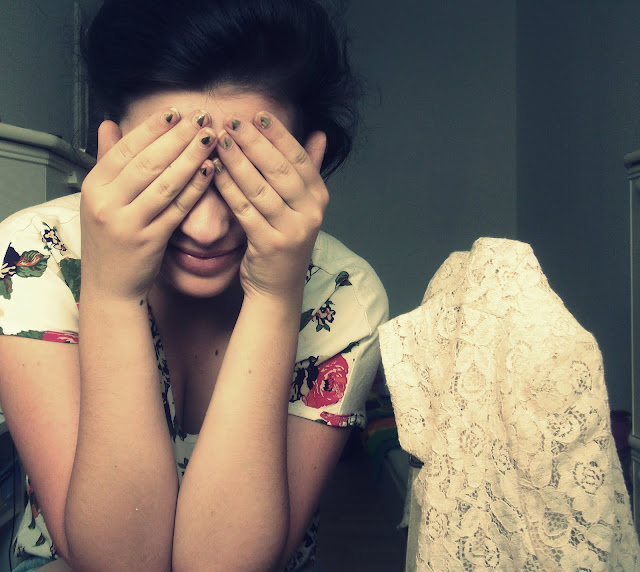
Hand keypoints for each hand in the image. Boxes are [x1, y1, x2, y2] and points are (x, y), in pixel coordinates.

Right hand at [80, 109, 217, 300]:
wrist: (109, 286)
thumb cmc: (109, 238)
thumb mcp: (99, 198)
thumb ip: (107, 160)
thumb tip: (109, 123)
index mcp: (94, 186)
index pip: (126, 148)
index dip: (153, 128)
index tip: (177, 112)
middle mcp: (106, 203)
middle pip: (148, 162)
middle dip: (178, 137)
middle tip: (202, 118)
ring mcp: (127, 223)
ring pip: (165, 183)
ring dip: (191, 157)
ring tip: (211, 138)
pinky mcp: (149, 241)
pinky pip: (177, 208)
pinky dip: (195, 187)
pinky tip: (211, 170)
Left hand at [213, 111, 327, 300]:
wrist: (278, 286)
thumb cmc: (284, 238)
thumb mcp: (302, 205)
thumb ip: (308, 170)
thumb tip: (319, 134)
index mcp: (319, 197)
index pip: (299, 158)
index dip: (279, 135)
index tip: (258, 115)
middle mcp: (311, 213)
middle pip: (278, 169)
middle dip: (253, 142)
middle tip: (231, 121)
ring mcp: (292, 230)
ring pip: (259, 187)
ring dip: (236, 161)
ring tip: (218, 141)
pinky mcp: (270, 245)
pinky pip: (244, 209)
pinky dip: (228, 188)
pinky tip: (214, 171)